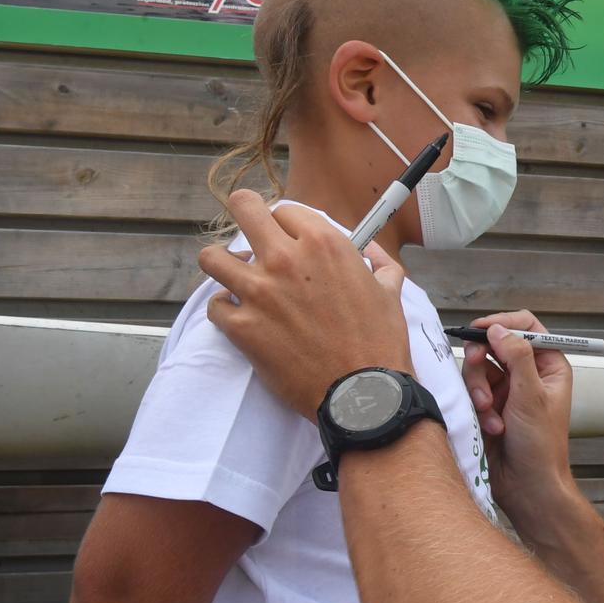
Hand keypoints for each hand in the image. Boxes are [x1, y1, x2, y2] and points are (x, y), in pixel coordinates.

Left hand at [199, 191, 412, 419]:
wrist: (363, 394)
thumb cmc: (380, 344)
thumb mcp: (391, 293)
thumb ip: (380, 263)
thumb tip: (371, 249)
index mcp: (325, 244)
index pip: (286, 209)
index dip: (286, 224)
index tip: (287, 237)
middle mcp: (287, 260)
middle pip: (242, 207)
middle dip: (245, 216)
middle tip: (250, 235)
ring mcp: (259, 293)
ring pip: (212, 257)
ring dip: (224, 266)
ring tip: (236, 278)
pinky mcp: (242, 327)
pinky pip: (215, 306)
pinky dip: (226, 311)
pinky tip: (242, 318)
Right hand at [462, 311, 578, 531]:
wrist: (527, 486)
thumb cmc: (541, 447)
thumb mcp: (531, 396)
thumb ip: (516, 356)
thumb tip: (498, 329)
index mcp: (549, 366)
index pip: (527, 327)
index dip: (504, 323)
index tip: (482, 328)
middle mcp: (528, 374)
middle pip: (495, 344)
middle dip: (481, 358)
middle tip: (473, 363)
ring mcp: (506, 390)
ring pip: (478, 368)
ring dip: (479, 389)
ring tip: (489, 412)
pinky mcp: (488, 406)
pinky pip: (471, 391)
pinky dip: (477, 407)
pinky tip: (490, 426)